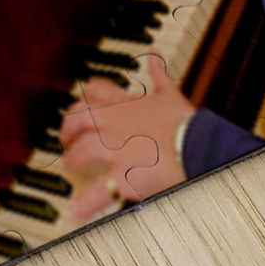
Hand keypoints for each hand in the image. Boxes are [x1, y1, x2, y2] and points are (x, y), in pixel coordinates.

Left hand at [58, 52, 195, 218]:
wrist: (199, 146)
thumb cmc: (188, 123)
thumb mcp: (171, 94)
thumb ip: (160, 75)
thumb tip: (155, 56)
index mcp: (127, 103)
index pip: (95, 91)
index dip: (83, 98)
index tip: (80, 105)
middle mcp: (114, 123)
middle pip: (78, 119)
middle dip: (67, 128)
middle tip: (66, 138)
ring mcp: (115, 149)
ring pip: (81, 151)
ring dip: (72, 160)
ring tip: (70, 167)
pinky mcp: (121, 175)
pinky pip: (97, 191)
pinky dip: (84, 202)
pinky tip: (76, 209)